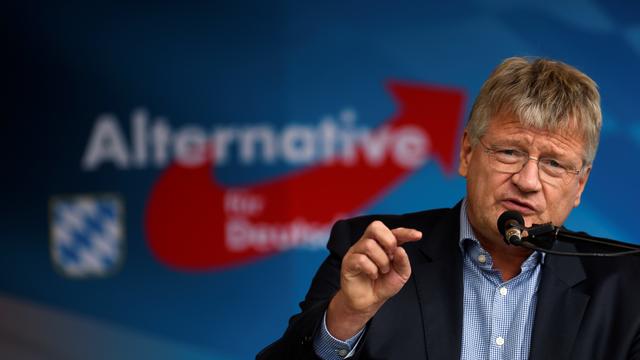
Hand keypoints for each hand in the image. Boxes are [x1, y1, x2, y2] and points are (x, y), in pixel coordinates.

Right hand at [326, 220, 421, 339]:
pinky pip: (361, 259)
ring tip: (382, 271)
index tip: (418, 235)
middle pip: (375, 227)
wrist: (369, 302)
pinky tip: (373, 275)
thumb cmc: (383, 285)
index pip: (393, 231)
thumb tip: (400, 249)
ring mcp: (357, 251)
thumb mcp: (400, 274)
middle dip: (388, 240)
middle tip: (392, 256)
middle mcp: (369, 243)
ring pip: (369, 245)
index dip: (405, 232)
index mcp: (383, 244)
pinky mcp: (349, 261)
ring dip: (381, 260)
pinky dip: (371, 269)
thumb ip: (403, 261)